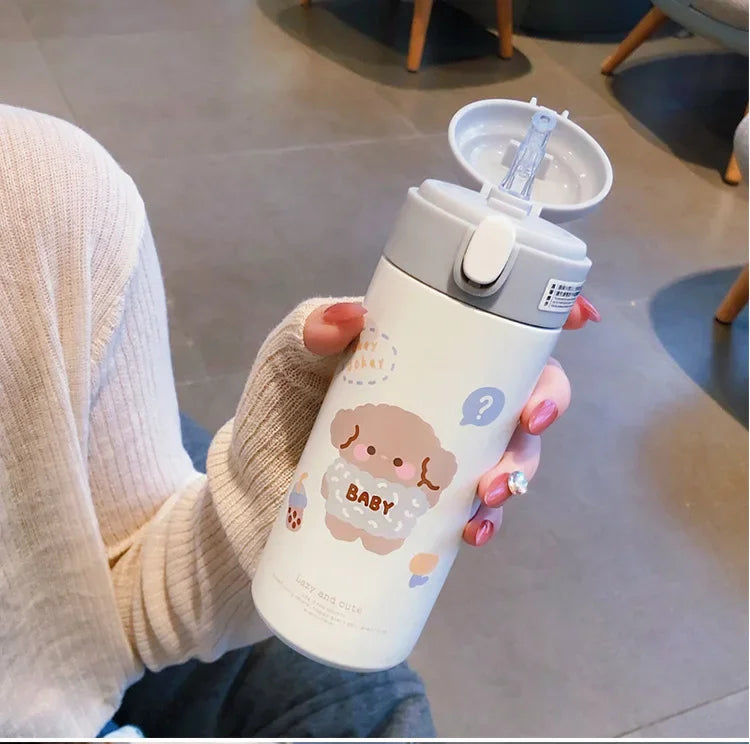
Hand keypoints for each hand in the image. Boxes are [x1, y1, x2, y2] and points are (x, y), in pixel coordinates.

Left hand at [304, 297, 600, 547]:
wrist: (255, 487)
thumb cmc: (279, 408)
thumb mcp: (291, 358)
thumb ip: (311, 330)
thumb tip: (350, 319)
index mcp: (427, 352)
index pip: (496, 328)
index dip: (546, 320)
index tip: (579, 320)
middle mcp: (447, 400)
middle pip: (521, 392)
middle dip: (545, 404)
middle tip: (529, 422)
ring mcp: (444, 453)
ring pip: (510, 453)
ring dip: (519, 471)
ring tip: (488, 493)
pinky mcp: (431, 503)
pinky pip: (478, 509)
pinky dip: (486, 522)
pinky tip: (472, 534)